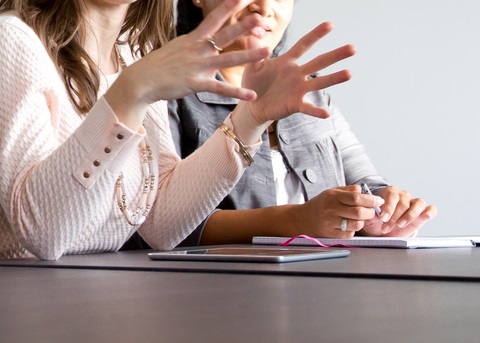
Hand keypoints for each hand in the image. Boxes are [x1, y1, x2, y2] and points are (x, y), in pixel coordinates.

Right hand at [106, 0, 269, 129]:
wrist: (141, 80)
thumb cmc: (159, 65)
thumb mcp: (177, 48)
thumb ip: (194, 45)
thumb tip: (204, 40)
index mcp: (193, 39)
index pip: (213, 19)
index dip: (227, 8)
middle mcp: (198, 50)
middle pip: (224, 35)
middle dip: (243, 26)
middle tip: (260, 18)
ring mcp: (198, 66)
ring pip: (227, 59)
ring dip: (248, 55)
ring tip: (267, 50)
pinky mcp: (196, 83)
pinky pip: (220, 88)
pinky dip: (237, 92)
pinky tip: (252, 95)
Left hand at [239, 21, 355, 124]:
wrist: (252, 106)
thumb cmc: (254, 84)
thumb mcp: (252, 66)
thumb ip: (254, 52)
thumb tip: (251, 35)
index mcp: (287, 62)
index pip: (303, 45)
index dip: (316, 35)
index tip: (330, 24)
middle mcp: (297, 74)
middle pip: (319, 62)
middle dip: (335, 55)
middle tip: (353, 48)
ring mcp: (298, 89)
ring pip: (318, 82)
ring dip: (333, 78)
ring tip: (349, 73)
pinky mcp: (295, 104)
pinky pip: (307, 107)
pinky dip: (316, 110)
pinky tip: (326, 113)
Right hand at [290, 185, 384, 238]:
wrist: (302, 219)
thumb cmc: (320, 204)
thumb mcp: (331, 192)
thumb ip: (348, 190)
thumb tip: (364, 191)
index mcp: (332, 196)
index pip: (356, 198)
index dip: (370, 200)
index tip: (379, 201)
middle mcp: (331, 209)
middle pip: (358, 212)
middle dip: (370, 212)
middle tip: (371, 211)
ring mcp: (330, 223)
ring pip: (356, 224)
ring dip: (362, 222)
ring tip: (359, 218)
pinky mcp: (331, 234)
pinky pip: (350, 234)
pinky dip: (353, 230)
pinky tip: (349, 225)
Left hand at [361, 186, 437, 236]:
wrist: (385, 233)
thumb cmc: (377, 223)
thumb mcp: (370, 220)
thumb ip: (370, 216)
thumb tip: (371, 213)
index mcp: (389, 193)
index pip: (392, 195)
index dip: (388, 207)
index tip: (383, 218)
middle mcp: (403, 196)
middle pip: (403, 202)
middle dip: (394, 217)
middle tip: (385, 228)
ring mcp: (414, 203)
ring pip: (418, 203)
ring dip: (409, 216)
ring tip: (400, 225)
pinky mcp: (423, 213)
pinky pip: (431, 209)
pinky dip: (430, 212)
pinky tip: (425, 216)